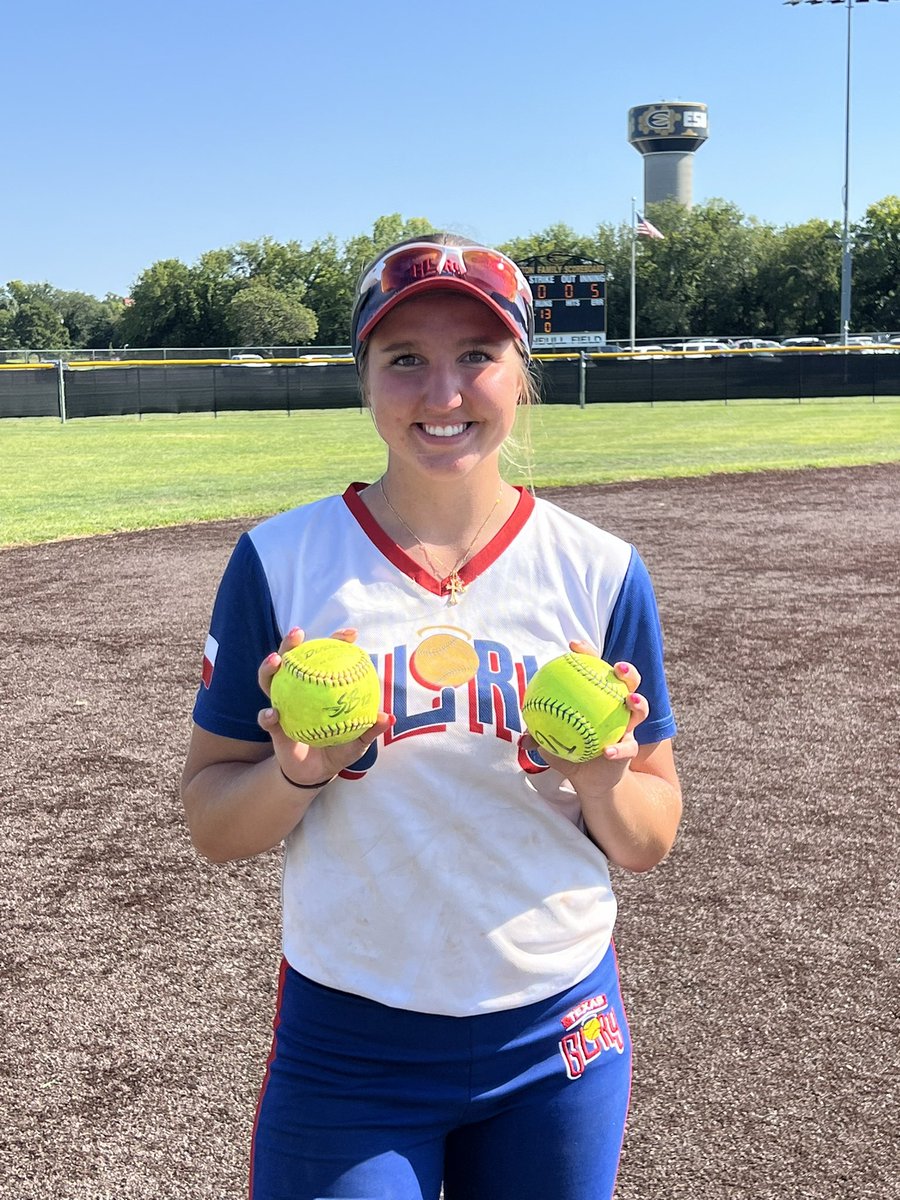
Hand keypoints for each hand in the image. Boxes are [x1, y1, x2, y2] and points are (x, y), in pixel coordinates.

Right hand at [257, 627, 392, 785]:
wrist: (317, 773)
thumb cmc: (340, 747)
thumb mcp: (358, 739)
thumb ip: (370, 728)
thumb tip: (388, 717)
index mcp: (320, 686)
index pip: (326, 657)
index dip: (336, 641)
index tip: (350, 634)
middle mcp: (298, 689)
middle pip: (291, 658)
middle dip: (291, 642)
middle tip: (298, 633)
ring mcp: (283, 704)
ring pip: (270, 680)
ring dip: (269, 667)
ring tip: (277, 660)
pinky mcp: (273, 725)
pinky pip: (266, 717)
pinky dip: (268, 715)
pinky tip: (274, 714)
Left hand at [522, 639, 647, 790]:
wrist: (590, 780)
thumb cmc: (571, 752)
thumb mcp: (553, 743)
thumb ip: (540, 737)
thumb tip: (521, 738)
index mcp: (598, 697)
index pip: (595, 669)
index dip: (587, 654)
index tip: (573, 645)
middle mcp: (617, 707)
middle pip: (628, 681)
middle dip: (627, 670)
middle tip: (616, 667)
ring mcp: (627, 726)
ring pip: (640, 709)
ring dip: (638, 702)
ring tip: (630, 700)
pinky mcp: (630, 747)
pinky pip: (627, 747)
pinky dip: (618, 749)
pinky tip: (607, 751)